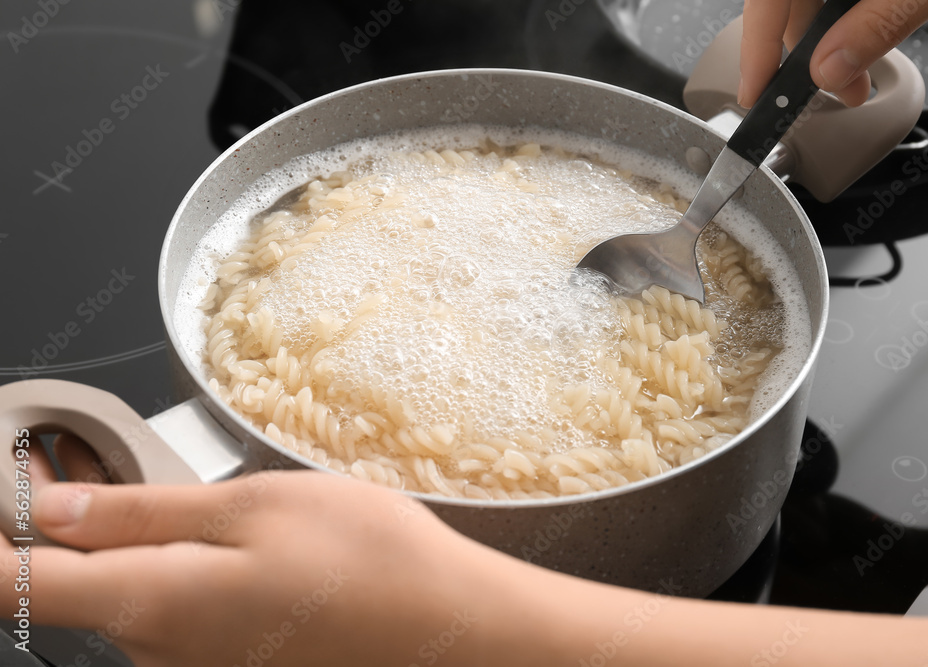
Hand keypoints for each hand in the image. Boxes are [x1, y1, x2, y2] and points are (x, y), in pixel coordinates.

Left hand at [3, 437, 927, 666]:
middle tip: (120, 467)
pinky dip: (182, 573)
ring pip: (130, 598)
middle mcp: (154, 653)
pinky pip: (175, 616)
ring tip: (203, 504)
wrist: (446, 628)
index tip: (3, 492)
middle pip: (73, 589)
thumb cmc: (363, 556)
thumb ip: (140, 512)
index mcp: (147, 603)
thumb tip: (46, 511)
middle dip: (77, 527)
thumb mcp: (252, 504)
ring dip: (140, 548)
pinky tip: (249, 546)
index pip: (12, 584)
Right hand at [739, 0, 927, 106]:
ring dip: (833, 27)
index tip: (757, 93)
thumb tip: (831, 71)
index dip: (757, 50)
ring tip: (860, 64)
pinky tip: (868, 22)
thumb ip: (877, 26)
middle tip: (840, 88)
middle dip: (809, 46)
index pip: (766, 0)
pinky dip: (849, 4)